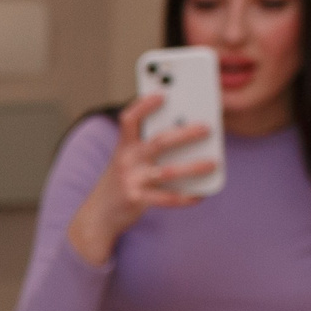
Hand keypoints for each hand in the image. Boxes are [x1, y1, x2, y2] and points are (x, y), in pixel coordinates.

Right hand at [69, 92, 212, 265]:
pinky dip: (185, 197)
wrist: (98, 215)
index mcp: (124, 147)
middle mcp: (126, 161)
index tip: (162, 95)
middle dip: (185, 134)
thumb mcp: (127, 161)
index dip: (144, 105)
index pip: (129, 119)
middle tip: (207, 129)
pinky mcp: (136, 200)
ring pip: (167, 172)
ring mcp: (131, 181)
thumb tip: (186, 134)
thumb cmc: (121, 182)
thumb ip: (148, 147)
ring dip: (192, 167)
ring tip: (213, 163)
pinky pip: (166, 198)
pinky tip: (200, 195)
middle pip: (158, 142)